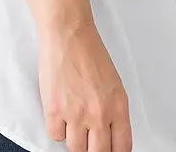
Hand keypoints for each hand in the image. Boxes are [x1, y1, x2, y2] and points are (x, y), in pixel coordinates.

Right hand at [38, 20, 131, 151]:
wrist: (68, 34)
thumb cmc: (89, 52)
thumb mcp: (114, 84)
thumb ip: (113, 111)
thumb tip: (108, 133)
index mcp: (118, 107)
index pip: (121, 148)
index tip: (107, 149)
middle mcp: (99, 114)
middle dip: (93, 149)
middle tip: (88, 140)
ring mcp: (76, 114)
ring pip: (76, 148)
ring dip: (74, 139)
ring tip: (72, 123)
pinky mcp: (54, 109)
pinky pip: (56, 136)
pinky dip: (57, 129)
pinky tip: (60, 115)